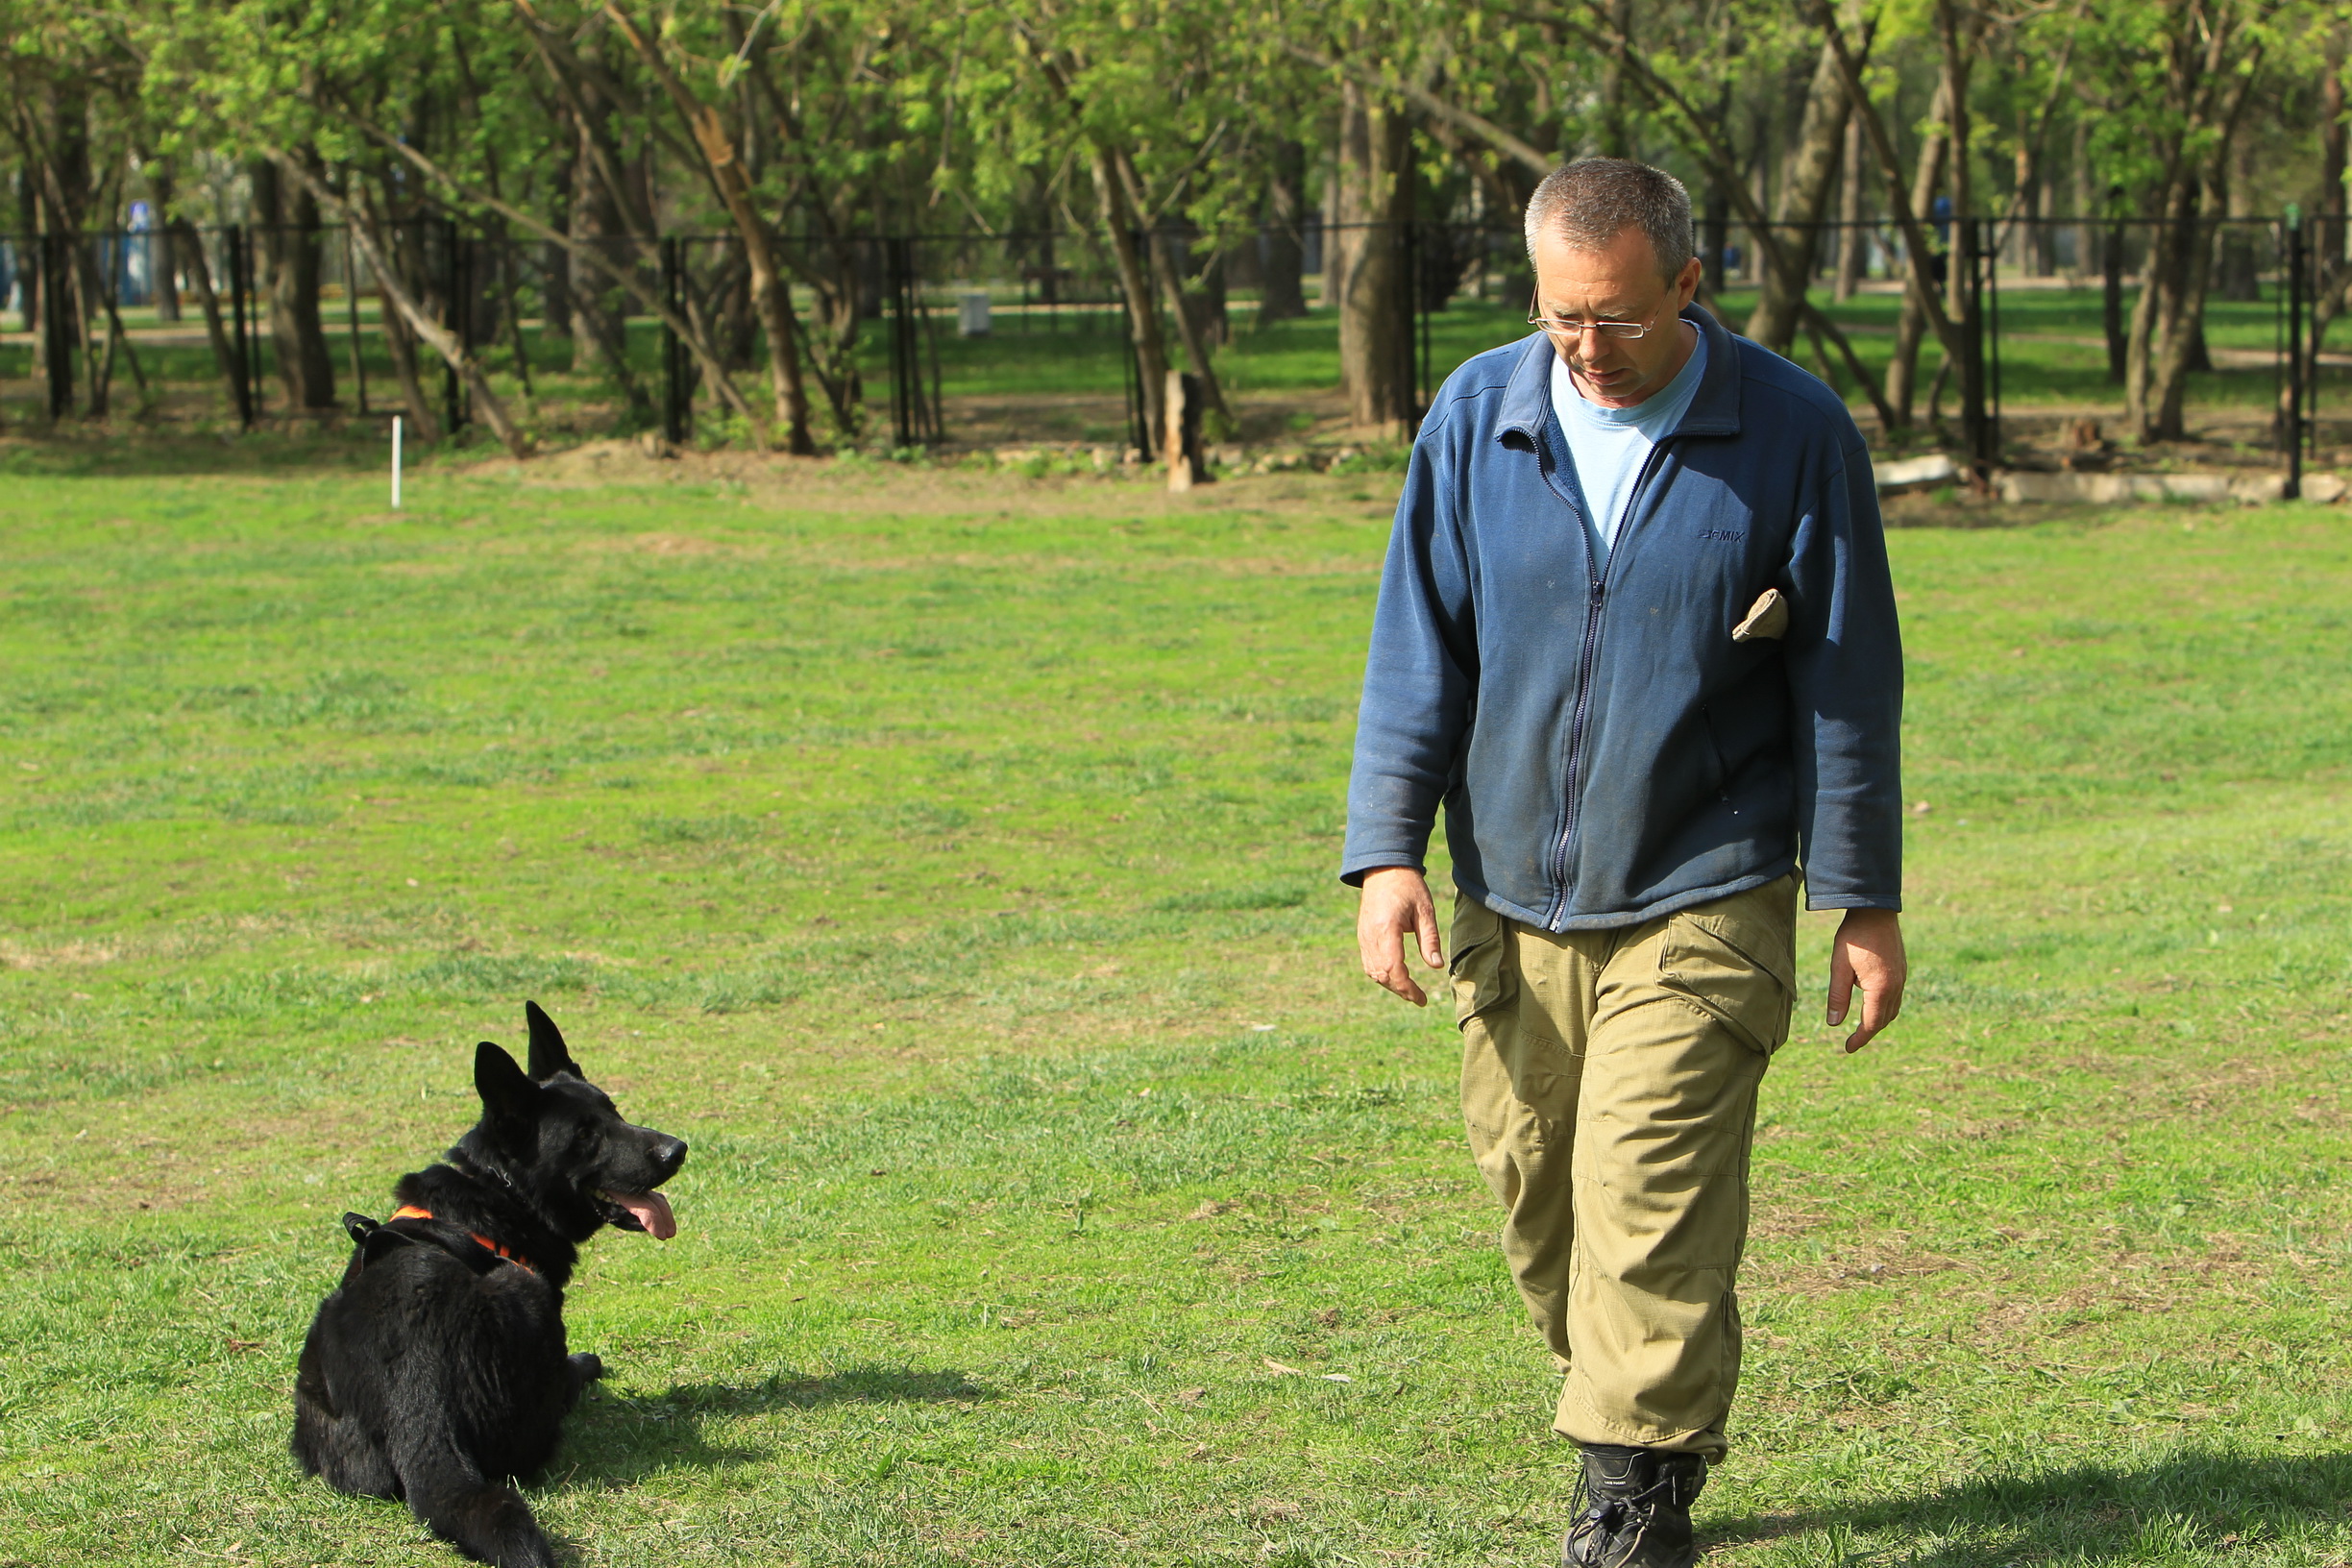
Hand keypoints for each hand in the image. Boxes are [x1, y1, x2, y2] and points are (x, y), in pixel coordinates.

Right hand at [1357, 866, 1442, 1006]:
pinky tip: (1396, 976)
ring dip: (1390, 984)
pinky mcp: (1362, 936)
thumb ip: (1429, 939)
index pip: (1394, 969)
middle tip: (1418, 998)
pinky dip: (1381, 974)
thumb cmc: (1408, 887)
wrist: (1384, 869)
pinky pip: (1368, 963)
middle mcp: (1371, 936)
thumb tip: (1436, 966)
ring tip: (1409, 990)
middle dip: (1400, 990)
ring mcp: (1363, 937)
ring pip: (1372, 972)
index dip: (1407, 988)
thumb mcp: (1425, 910)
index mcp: (1387, 929)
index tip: (1421, 999)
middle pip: (1382, 975)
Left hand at [1827, 908, 1904, 1052]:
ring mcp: (1902, 977)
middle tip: (1853, 1040)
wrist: (1875, 910)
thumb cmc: (1853, 938)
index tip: (1848, 1049)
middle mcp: (1896, 986)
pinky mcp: (1902, 969)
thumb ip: (1837, 997)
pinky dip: (1885, 1007)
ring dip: (1878, 1020)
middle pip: (1884, 1019)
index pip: (1871, 1024)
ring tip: (1862, 1026)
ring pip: (1893, 1009)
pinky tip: (1874, 1004)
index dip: (1860, 1038)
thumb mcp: (1839, 967)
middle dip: (1869, 1032)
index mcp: (1880, 989)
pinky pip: (1896, 997)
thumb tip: (1833, 1024)